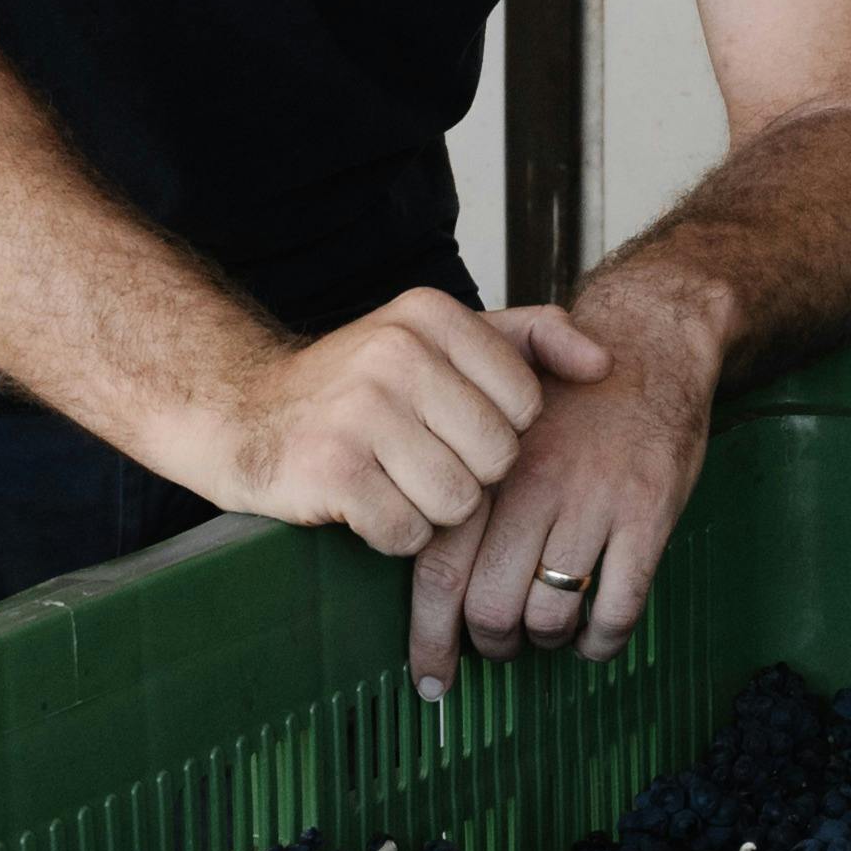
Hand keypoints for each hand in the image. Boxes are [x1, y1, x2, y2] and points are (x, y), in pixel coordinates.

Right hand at [189, 287, 607, 556]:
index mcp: (430, 315)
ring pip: (459, 502)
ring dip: (432, 510)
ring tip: (394, 482)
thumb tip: (605, 364)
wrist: (244, 413)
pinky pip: (410, 534)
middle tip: (421, 460)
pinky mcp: (332, 471)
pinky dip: (394, 535)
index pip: (526, 402)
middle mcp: (396, 352)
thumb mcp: (439, 339)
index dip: (500, 430)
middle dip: (470, 476)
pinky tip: (366, 505)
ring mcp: (360, 411)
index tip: (454, 424)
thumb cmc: (361, 386)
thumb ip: (528, 338)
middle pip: (498, 457)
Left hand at [408, 286, 722, 696]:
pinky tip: (597, 637)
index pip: (440, 568)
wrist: (654, 342)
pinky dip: (602, 641)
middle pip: (490, 605)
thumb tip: (419, 555)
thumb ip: (453, 475)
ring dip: (546, 642)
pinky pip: (618, 609)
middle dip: (493, 645)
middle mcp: (534, 485)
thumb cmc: (567, 392)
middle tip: (500, 647)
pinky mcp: (648, 515)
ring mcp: (594, 501)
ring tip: (550, 632)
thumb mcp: (493, 414)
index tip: (429, 678)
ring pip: (550, 616)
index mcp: (487, 466)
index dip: (429, 636)